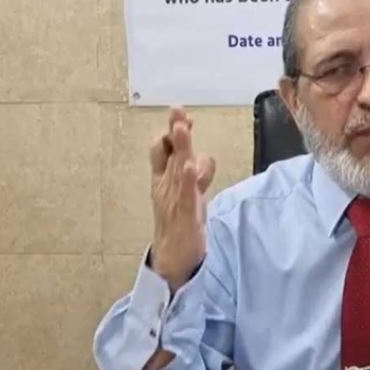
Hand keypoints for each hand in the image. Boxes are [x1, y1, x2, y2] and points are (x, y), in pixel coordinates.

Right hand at [149, 108, 215, 291]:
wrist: (172, 259)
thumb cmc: (180, 224)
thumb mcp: (190, 195)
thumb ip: (196, 175)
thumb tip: (203, 158)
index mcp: (166, 181)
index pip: (166, 153)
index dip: (173, 135)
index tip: (184, 118)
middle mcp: (167, 187)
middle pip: (171, 154)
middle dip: (175, 131)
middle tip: (177, 109)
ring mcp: (174, 200)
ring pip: (177, 169)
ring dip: (179, 147)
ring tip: (181, 127)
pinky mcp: (185, 215)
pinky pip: (186, 194)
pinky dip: (188, 180)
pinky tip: (190, 167)